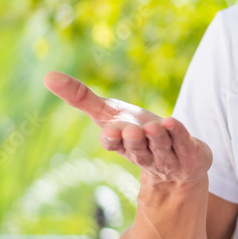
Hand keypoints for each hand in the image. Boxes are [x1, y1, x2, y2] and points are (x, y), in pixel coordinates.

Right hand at [43, 71, 211, 184]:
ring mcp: (168, 158)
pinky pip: (185, 144)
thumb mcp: (109, 113)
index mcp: (122, 145)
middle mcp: (144, 154)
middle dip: (134, 141)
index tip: (110, 132)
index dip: (112, 140)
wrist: (177, 162)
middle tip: (132, 130)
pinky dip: (180, 134)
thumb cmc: (137, 132)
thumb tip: (47, 75)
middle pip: (138, 149)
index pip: (114, 144)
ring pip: (162, 148)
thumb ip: (81, 97)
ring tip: (155, 126)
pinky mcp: (190, 156)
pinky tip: (173, 122)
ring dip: (158, 138)